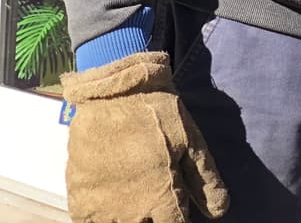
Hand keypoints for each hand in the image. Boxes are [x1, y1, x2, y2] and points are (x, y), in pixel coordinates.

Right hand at [60, 51, 228, 222]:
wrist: (114, 93)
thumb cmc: (159, 115)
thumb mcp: (191, 143)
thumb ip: (204, 181)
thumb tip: (220, 211)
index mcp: (160, 200)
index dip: (180, 219)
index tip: (179, 206)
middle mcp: (129, 211)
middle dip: (153, 218)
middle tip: (156, 197)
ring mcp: (100, 207)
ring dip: (129, 217)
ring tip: (137, 198)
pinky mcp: (78, 197)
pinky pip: (87, 222)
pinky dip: (100, 216)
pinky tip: (112, 202)